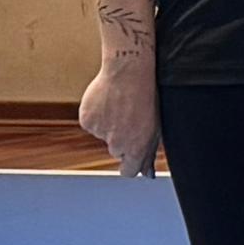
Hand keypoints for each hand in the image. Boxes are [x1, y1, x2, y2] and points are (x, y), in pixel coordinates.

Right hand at [78, 58, 160, 174]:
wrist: (129, 72)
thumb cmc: (149, 97)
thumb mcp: (156, 126)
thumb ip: (149, 151)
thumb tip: (147, 173)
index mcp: (137, 148)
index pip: (129, 171)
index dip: (131, 165)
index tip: (132, 160)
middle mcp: (117, 144)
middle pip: (117, 151)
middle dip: (123, 140)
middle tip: (131, 118)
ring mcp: (101, 133)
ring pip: (104, 135)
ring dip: (110, 125)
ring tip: (121, 105)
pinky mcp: (87, 120)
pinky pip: (92, 123)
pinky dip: (97, 115)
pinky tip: (108, 101)